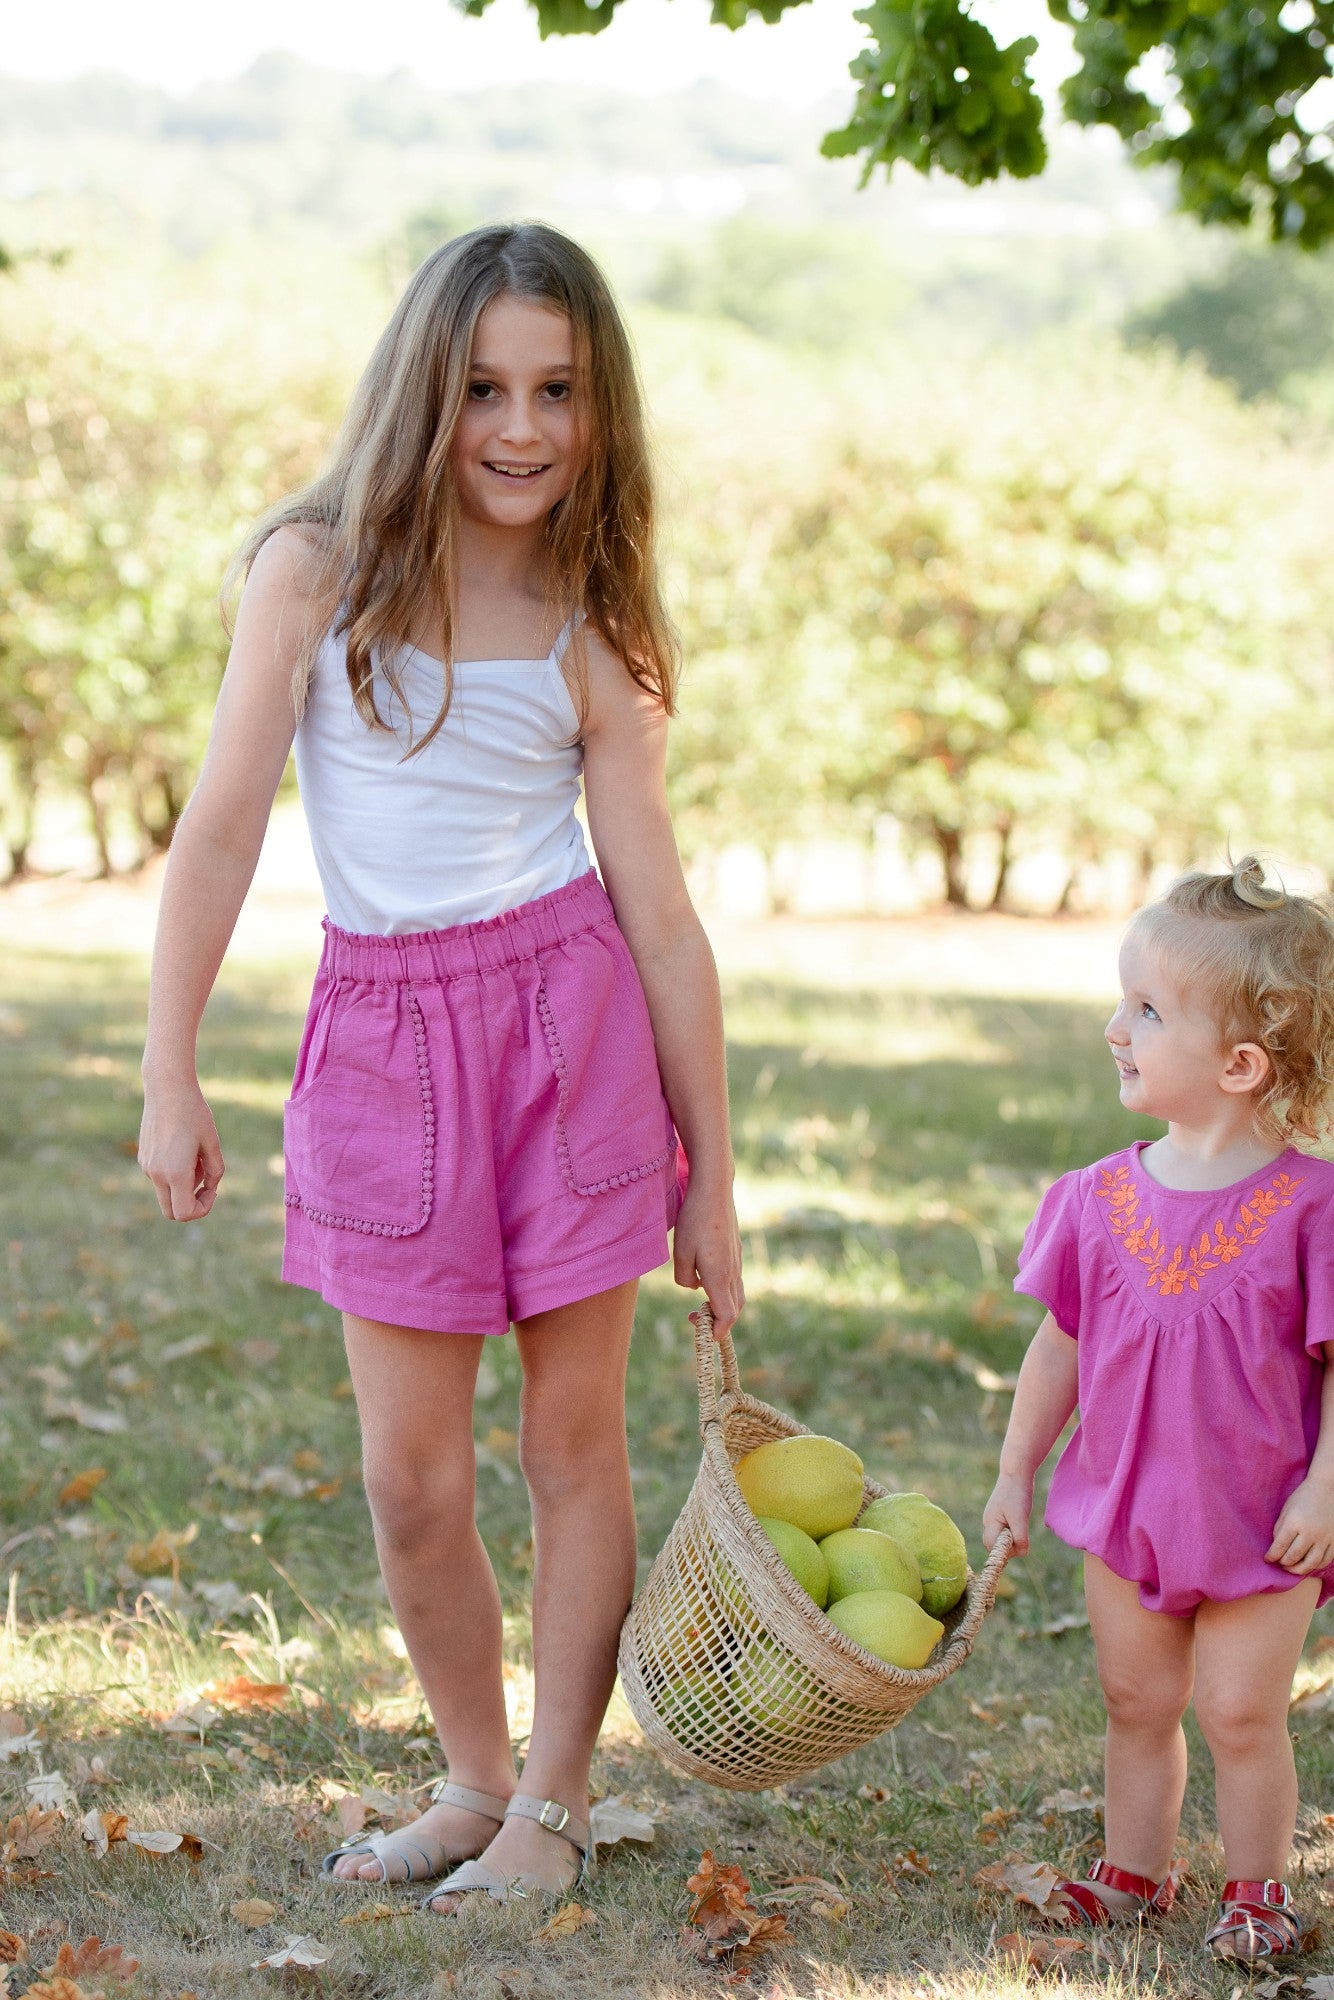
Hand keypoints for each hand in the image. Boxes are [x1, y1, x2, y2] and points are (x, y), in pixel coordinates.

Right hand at [138, 1079, 224, 1220]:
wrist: (167, 1088)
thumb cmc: (194, 1113)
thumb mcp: (211, 1142)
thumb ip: (215, 1170)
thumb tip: (211, 1187)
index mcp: (175, 1173)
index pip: (185, 1213)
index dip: (203, 1208)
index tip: (213, 1189)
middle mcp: (156, 1174)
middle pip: (171, 1212)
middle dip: (191, 1204)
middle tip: (206, 1181)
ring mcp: (147, 1167)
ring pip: (166, 1193)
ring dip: (184, 1185)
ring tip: (196, 1156)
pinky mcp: (143, 1157)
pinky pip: (160, 1178)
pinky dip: (174, 1174)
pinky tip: (183, 1148)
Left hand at [673, 1180, 743, 1336]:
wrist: (714, 1190)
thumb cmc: (694, 1220)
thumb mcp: (680, 1253)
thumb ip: (684, 1278)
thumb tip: (694, 1287)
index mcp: (719, 1276)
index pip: (727, 1315)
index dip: (718, 1330)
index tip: (704, 1333)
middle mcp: (732, 1271)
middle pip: (735, 1308)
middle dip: (718, 1321)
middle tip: (694, 1317)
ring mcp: (737, 1260)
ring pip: (736, 1294)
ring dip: (722, 1305)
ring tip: (700, 1301)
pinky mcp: (736, 1251)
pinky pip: (734, 1279)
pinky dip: (723, 1289)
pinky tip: (705, 1276)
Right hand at [983, 1473, 1032, 1554]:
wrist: (1016, 1472)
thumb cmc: (1017, 1494)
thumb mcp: (1020, 1518)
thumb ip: (1020, 1537)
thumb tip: (1022, 1553)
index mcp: (990, 1523)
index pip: (992, 1548)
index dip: (1006, 1552)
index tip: (1019, 1544)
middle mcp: (988, 1522)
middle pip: (993, 1545)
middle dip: (1007, 1547)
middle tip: (1021, 1537)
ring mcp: (993, 1518)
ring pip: (999, 1538)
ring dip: (1011, 1539)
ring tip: (1021, 1525)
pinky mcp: (1000, 1514)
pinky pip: (1004, 1530)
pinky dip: (1013, 1532)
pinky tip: (1020, 1521)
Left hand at [1267, 1474, 1333, 1574]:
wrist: (1327, 1489)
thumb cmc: (1303, 1497)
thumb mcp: (1286, 1509)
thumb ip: (1280, 1529)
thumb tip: (1276, 1548)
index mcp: (1294, 1522)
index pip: (1279, 1546)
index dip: (1272, 1556)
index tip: (1268, 1559)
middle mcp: (1310, 1532)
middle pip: (1294, 1557)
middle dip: (1283, 1563)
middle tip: (1279, 1563)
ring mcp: (1325, 1538)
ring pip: (1310, 1563)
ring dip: (1298, 1570)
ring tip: (1291, 1568)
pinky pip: (1325, 1560)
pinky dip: (1314, 1566)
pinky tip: (1307, 1564)